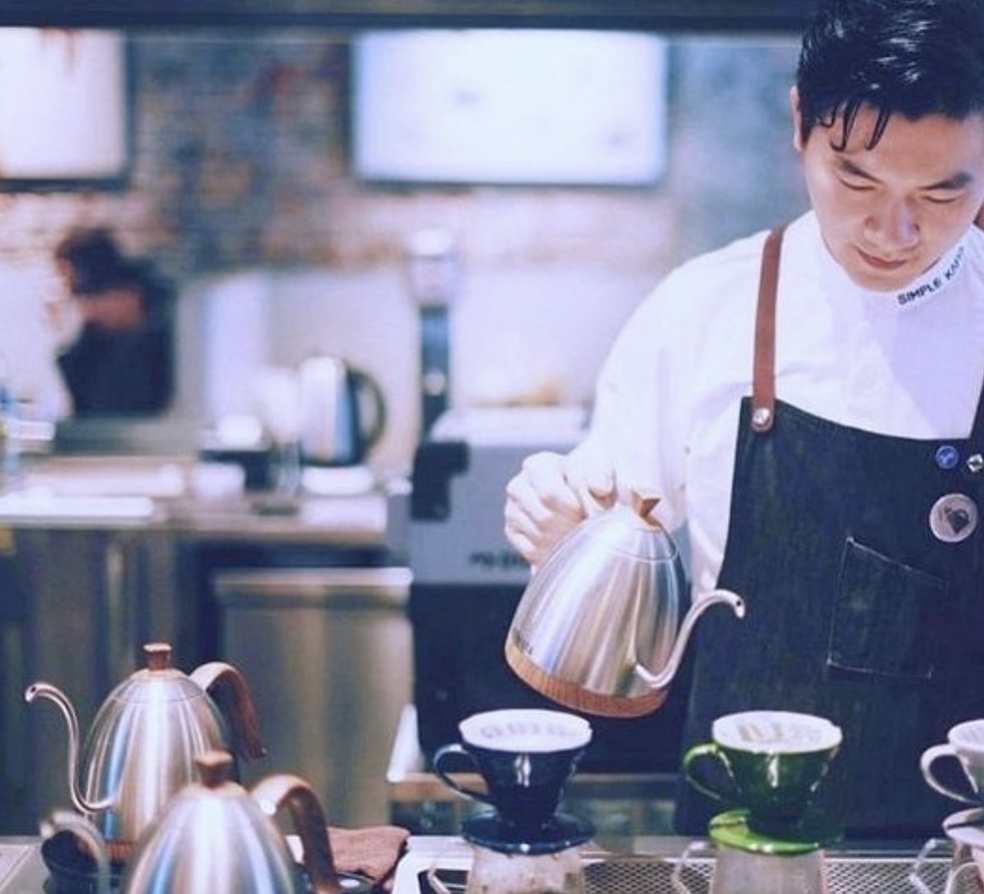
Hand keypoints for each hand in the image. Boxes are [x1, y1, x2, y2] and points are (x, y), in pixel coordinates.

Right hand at [504, 450, 615, 566]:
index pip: (550, 494)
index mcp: (536, 465)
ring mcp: (511, 509)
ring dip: (562, 539)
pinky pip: (532, 550)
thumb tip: (600, 487)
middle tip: (583, 524)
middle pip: (544, 517)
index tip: (588, 511)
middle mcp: (518, 485)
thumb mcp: (598, 471)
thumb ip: (600, 475)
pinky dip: (551, 551)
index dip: (574, 508)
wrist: (579, 497)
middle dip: (569, 525)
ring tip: (575, 531)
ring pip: (539, 535)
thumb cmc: (588, 483)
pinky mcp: (511, 531)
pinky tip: (562, 541)